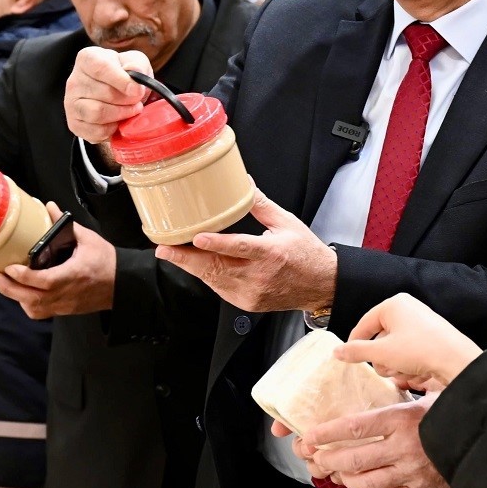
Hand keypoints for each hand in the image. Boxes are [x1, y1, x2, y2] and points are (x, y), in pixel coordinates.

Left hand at [0, 218, 117, 318]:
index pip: (45, 281)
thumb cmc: (107, 261)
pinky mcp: (65, 310)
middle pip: (33, 299)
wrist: (123, 284)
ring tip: (1, 283)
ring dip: (15, 297)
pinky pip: (41, 312)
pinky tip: (20, 293)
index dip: (25, 277)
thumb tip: (48, 207)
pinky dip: (27, 304)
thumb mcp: (88, 239)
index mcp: (74, 275)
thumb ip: (65, 225)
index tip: (10, 267)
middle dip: (9, 289)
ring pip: (34, 308)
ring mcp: (65, 305)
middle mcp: (67, 293)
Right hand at [64, 46, 153, 143]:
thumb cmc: (125, 76)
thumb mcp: (135, 63)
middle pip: (105, 93)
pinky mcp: (74, 124)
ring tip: (131, 111)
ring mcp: (71, 103)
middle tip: (138, 101)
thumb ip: (137, 65)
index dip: (122, 81)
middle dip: (128, 100)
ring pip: (97, 113)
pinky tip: (117, 121)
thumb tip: (134, 74)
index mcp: (87, 59)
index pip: (101, 68)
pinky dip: (112, 129)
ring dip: (121, 115)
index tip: (137, 90)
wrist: (117, 95)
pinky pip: (96, 131)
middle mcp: (74, 80)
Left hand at [155, 187, 336, 313]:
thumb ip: (261, 205)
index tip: (197, 238)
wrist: (321, 285)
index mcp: (271, 253)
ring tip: (173, 253)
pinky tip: (199, 265)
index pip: (240, 247)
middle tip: (165, 249)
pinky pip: (221, 289)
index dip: (216, 244)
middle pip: (217, 268)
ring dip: (193, 266)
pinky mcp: (247, 304)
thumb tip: (244, 184)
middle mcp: (260, 276)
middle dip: (186, 259)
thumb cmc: (306, 254)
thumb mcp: (287, 223)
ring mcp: (252, 293)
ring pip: (214, 280)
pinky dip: (208, 276)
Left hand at [292, 395, 448, 487]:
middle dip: (327, 460)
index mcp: (403, 419)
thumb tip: (393, 371)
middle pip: (353, 459)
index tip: (309, 436)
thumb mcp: (435, 391)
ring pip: (365, 483)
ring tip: (334, 473)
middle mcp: (404, 447)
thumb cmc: (460, 413)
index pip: (355, 427)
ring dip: (344, 479)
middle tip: (314, 458)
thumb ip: (410, 385)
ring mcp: (411, 472)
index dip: (326, 434)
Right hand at [337, 294, 482, 391]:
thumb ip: (356, 351)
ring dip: (396, 364)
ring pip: (395, 348)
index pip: (364, 324)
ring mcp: (420, 322)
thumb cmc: (419, 350)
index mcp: (393, 305)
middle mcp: (407, 309)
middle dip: (383, 359)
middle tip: (390, 368)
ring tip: (407, 371)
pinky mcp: (431, 337)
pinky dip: (411, 364)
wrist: (456, 361)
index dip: (354, 343)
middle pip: (380, 338)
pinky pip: (410, 351)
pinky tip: (419, 372)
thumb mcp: (382, 352)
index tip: (348, 359)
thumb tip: (337, 351)